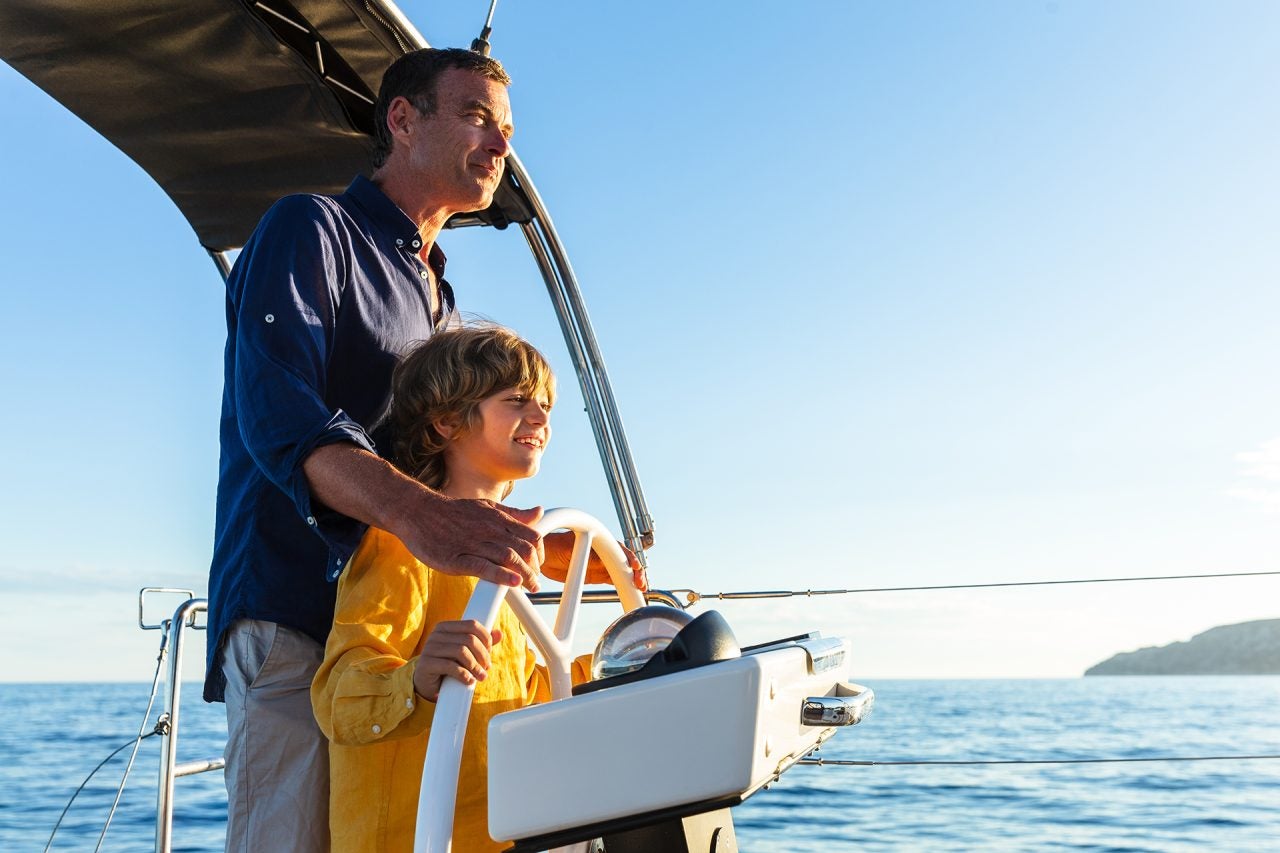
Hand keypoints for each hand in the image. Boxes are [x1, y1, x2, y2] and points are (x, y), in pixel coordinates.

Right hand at [392, 490, 544, 591]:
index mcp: (498, 519)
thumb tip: (539, 512)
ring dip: (524, 575)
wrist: (417, 512)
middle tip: (535, 583)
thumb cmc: (453, 512)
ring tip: (531, 587)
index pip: (531, 536)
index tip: (538, 566)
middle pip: (524, 550)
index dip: (540, 554)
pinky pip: (483, 567)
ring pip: (508, 558)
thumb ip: (514, 514)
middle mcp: (489, 530)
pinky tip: (513, 584)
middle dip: (534, 569)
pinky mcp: (456, 559)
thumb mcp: (487, 507)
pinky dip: (501, 576)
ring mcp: (472, 544)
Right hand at [413, 620, 503, 701]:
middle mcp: (436, 635)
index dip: (485, 639)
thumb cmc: (448, 665)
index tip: (489, 653)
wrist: (426, 684)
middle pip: (469, 639)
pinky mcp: (426, 664)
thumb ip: (480, 642)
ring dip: (475, 666)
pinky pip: (450, 666)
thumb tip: (499, 634)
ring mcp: (429, 648)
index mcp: (445, 627)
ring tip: (480, 676)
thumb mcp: (465, 652)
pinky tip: (469, 681)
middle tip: (486, 668)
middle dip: (482, 655)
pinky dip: (464, 674)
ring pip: (461, 652)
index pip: (472, 625)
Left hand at [540, 532, 647, 590]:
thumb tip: (600, 562)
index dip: (628, 557)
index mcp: (598, 540)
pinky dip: (623, 584)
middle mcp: (603, 551)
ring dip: (632, 578)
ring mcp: (601, 563)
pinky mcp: (596, 574)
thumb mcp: (567, 548)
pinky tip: (630, 591)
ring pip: (622, 570)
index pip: (618, 548)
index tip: (633, 567)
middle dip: (635, 570)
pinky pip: (613, 579)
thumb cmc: (552, 545)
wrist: (542, 555)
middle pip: (624, 560)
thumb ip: (582, 554)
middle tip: (640, 582)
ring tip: (640, 588)